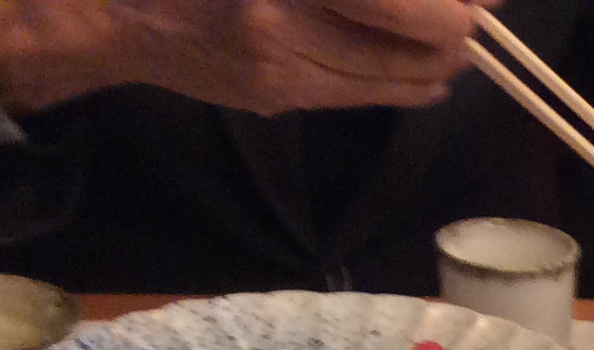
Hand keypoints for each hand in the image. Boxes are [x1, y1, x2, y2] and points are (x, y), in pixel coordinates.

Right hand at [0, 0, 482, 118]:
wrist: (108, 4)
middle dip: (459, 29)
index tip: (485, 1)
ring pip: (404, 77)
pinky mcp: (278, 97)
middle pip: (423, 40)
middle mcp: (285, 18)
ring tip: (447, 37)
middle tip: (473, 13)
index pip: (411, 4)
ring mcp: (283, 65)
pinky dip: (405, 81)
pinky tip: (415, 67)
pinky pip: (366, 96)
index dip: (460, 7)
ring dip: (439, 59)